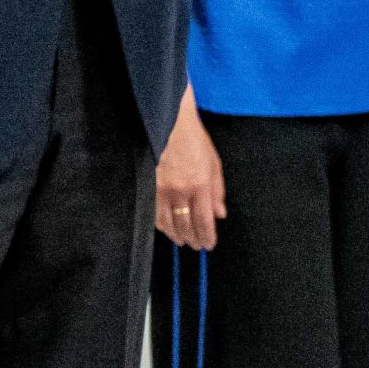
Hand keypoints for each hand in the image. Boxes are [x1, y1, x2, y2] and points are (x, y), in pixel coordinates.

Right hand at [155, 104, 224, 251]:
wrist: (169, 122)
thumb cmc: (194, 140)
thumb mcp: (214, 163)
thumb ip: (217, 192)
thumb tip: (220, 214)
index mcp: (200, 185)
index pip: (204, 222)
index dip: (207, 237)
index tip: (209, 244)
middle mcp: (180, 191)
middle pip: (186, 226)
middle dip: (193, 239)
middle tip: (196, 245)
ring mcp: (161, 190)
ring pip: (168, 223)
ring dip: (176, 235)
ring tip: (182, 241)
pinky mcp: (148, 186)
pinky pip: (153, 214)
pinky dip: (161, 225)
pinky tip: (166, 228)